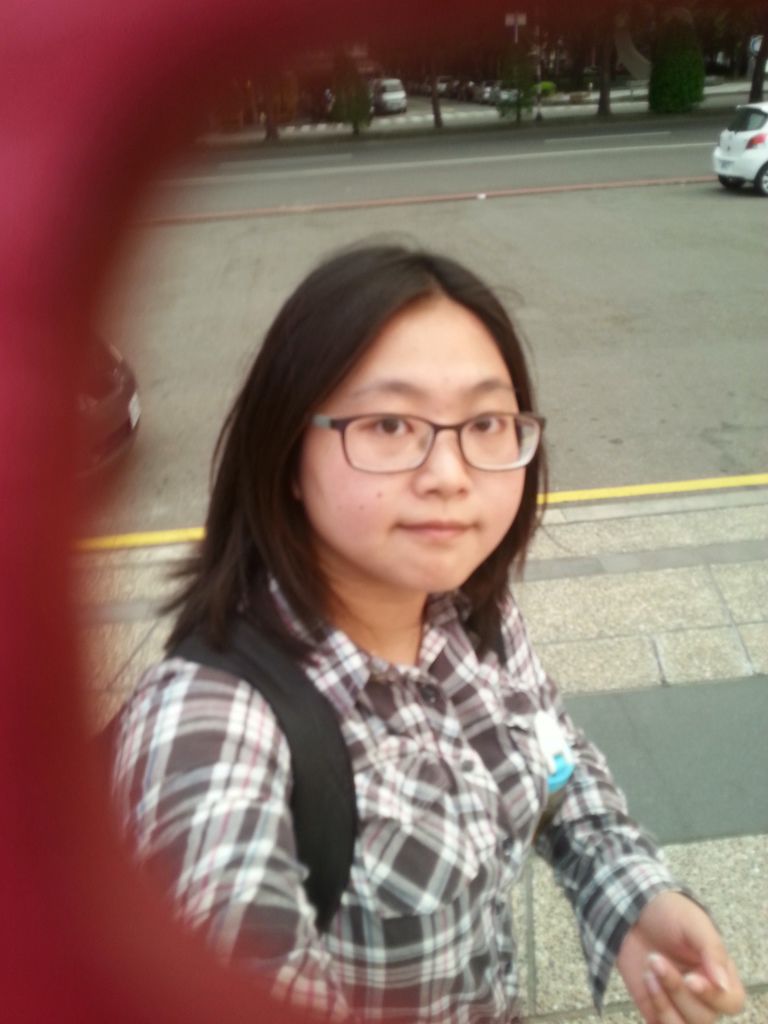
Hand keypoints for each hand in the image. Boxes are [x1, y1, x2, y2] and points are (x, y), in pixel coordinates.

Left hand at [615, 891, 744, 1022]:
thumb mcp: (693, 922)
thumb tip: (723, 984)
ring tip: (648, 972)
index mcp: (720, 974)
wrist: (631, 908)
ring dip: (664, 1004)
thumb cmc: (669, 912)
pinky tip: (645, 982)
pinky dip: (654, 1010)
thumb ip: (712, 951)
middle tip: (656, 960)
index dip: (713, 997)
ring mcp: (679, 1003)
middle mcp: (703, 994)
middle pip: (704, 1017)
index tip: (690, 978)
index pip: (731, 1002)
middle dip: (677, 991)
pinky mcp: (655, 1007)